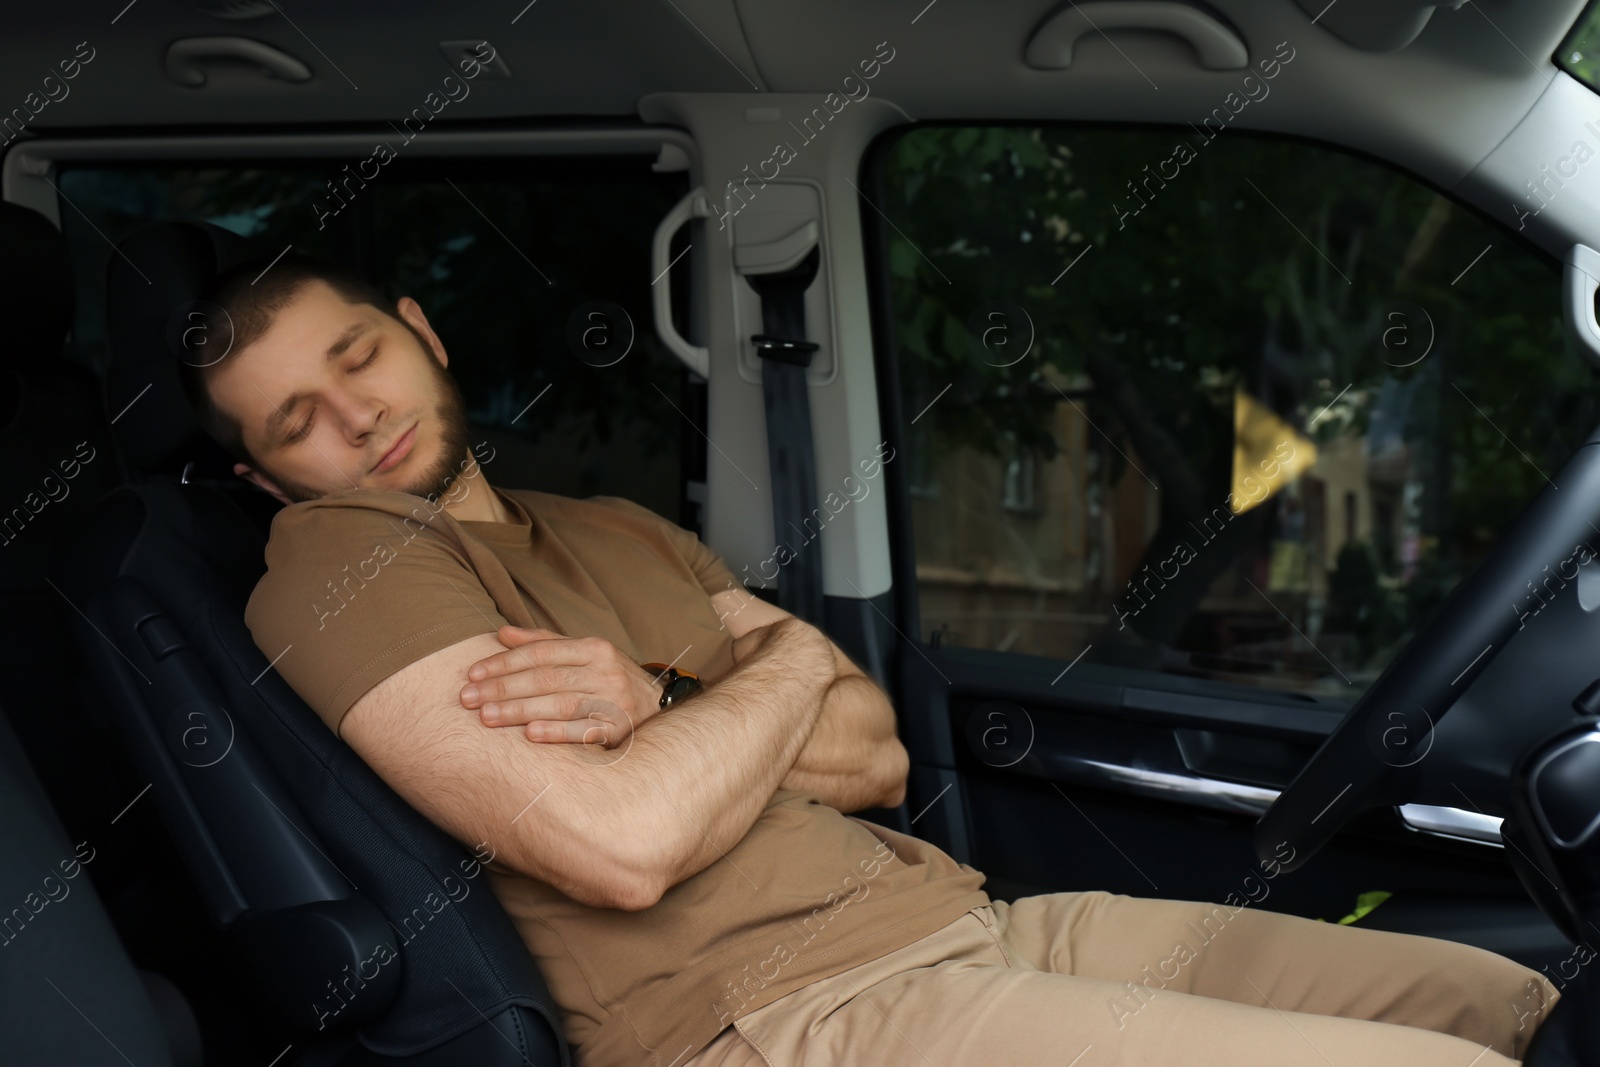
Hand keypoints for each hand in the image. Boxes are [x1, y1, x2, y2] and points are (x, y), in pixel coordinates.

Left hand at [458, 625, 663, 746]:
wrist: (659, 710)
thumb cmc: (610, 680)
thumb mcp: (585, 654)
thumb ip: (544, 644)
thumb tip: (501, 633)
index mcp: (594, 648)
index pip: (541, 653)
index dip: (504, 662)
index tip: (473, 673)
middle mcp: (605, 671)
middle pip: (546, 678)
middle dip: (503, 688)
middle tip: (467, 698)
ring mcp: (614, 701)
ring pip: (560, 704)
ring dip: (520, 711)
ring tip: (486, 718)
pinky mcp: (619, 731)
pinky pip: (584, 731)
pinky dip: (557, 732)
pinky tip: (530, 735)